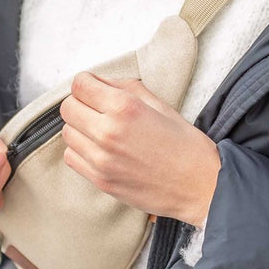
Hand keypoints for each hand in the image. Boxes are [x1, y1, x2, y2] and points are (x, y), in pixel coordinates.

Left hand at [60, 74, 219, 226]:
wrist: (200, 186)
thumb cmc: (186, 145)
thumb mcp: (161, 105)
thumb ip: (126, 88)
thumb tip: (101, 83)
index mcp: (125, 108)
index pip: (80, 85)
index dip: (87, 82)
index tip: (94, 86)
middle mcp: (108, 132)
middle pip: (68, 107)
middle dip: (80, 102)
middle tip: (97, 106)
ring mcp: (101, 159)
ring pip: (67, 132)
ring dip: (80, 127)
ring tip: (101, 129)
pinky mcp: (100, 180)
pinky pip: (72, 157)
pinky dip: (81, 150)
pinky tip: (100, 148)